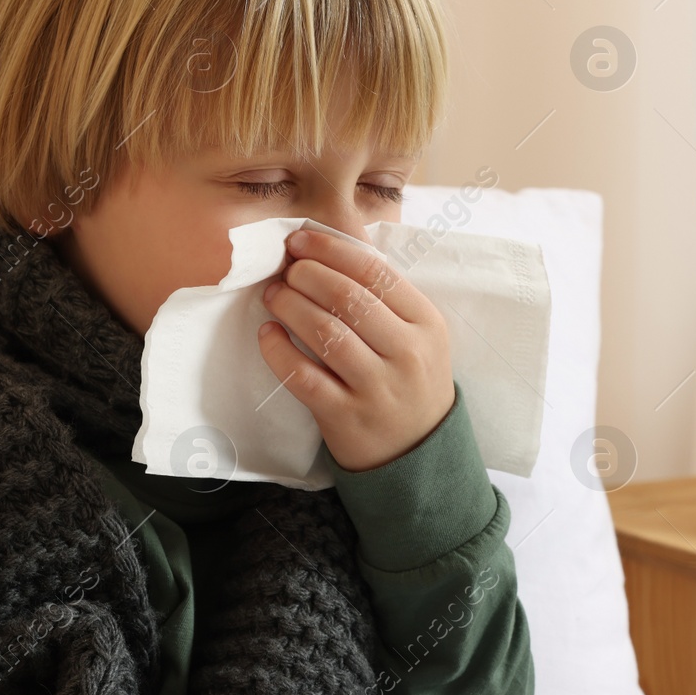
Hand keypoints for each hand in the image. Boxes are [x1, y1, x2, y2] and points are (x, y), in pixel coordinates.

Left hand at [257, 228, 453, 470]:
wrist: (420, 453)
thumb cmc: (410, 381)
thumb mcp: (417, 336)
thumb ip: (384, 298)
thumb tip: (326, 254)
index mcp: (427, 322)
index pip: (375, 271)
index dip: (330, 249)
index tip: (299, 242)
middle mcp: (406, 352)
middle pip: (346, 297)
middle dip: (306, 274)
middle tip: (285, 271)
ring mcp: (377, 387)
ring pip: (325, 332)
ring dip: (290, 305)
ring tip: (273, 295)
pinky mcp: (346, 416)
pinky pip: (304, 376)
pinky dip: (279, 351)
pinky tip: (268, 334)